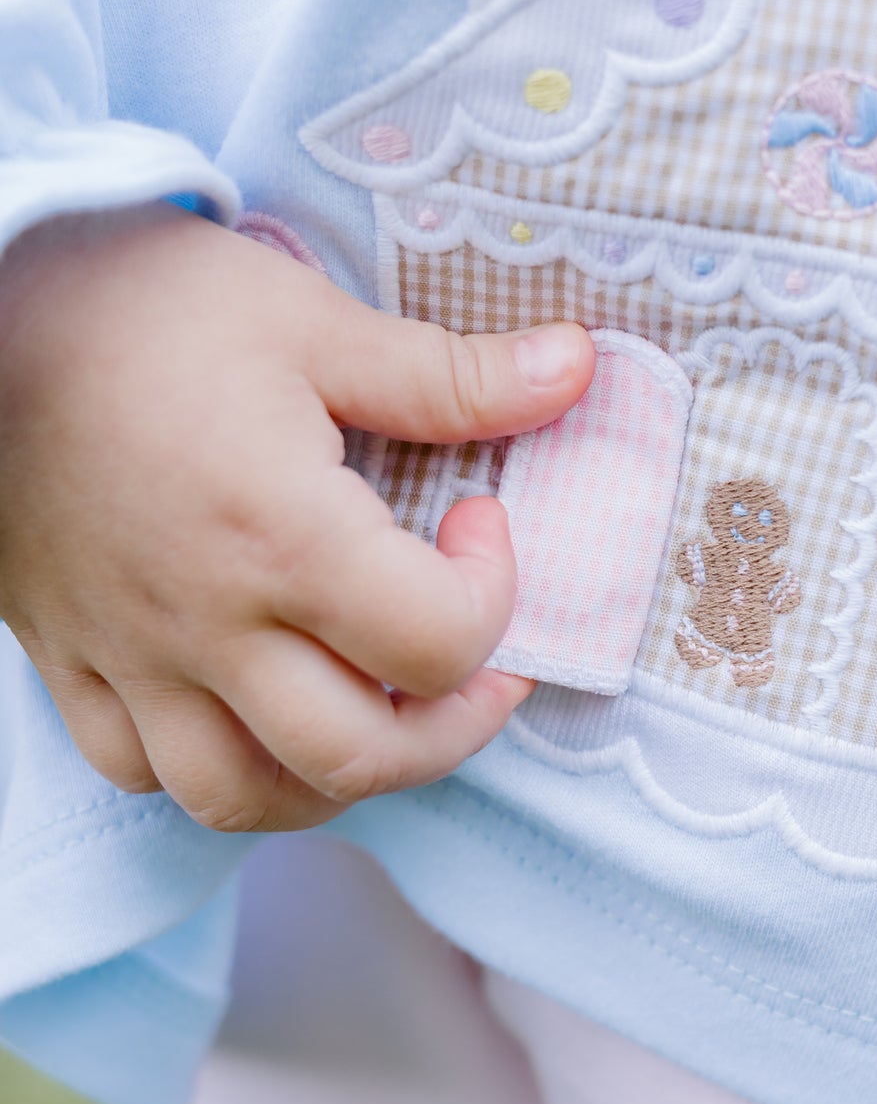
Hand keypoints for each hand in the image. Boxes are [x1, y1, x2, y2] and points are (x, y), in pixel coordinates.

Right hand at [0, 206, 593, 832]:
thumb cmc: (139, 307)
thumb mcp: (310, 321)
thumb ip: (450, 375)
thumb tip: (580, 368)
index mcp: (281, 539)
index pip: (438, 644)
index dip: (497, 595)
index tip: (480, 522)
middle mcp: (207, 625)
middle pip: (359, 757)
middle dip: (453, 727)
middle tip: (475, 661)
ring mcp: (131, 656)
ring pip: (244, 796)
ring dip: (336, 777)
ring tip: (377, 709)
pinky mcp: (68, 659)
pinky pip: (141, 771)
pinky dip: (215, 765)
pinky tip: (254, 707)